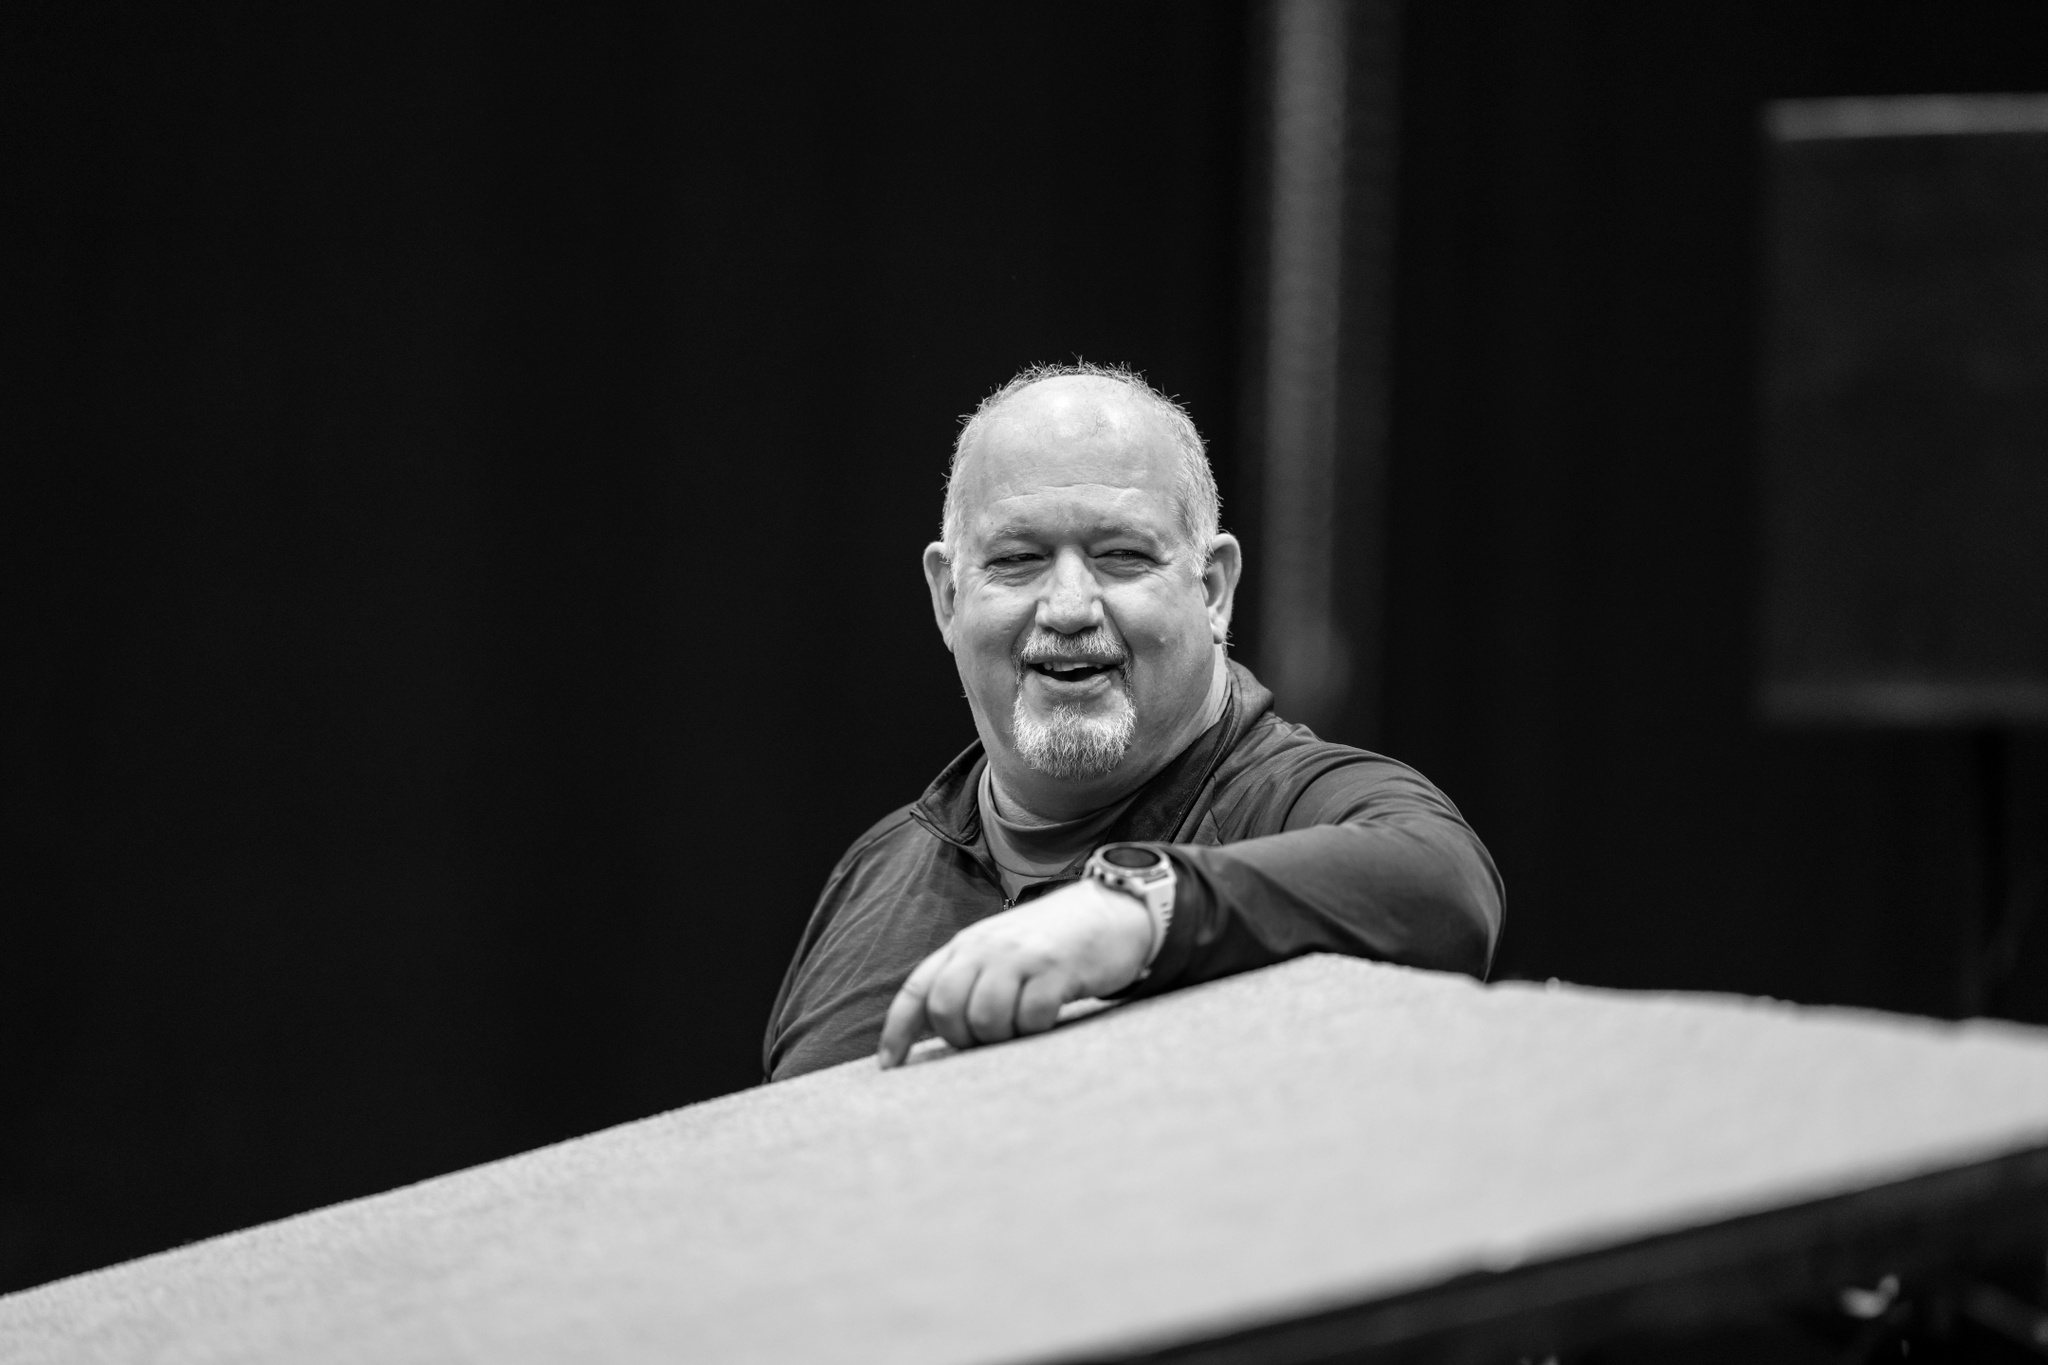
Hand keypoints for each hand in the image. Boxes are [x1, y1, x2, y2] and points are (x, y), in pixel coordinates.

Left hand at [877, 877, 1153, 1066]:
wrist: (1111, 911)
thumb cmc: (1051, 944)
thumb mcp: (1001, 951)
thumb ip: (970, 979)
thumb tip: (938, 1031)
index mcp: (966, 945)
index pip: (918, 989)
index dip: (897, 1031)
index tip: (889, 1066)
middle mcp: (986, 946)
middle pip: (947, 1008)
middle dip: (962, 1038)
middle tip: (990, 1040)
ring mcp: (1020, 954)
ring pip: (986, 1018)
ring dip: (1002, 1037)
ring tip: (1023, 1026)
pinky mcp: (1055, 966)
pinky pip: (1030, 1016)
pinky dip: (1036, 1027)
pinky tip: (1049, 1016)